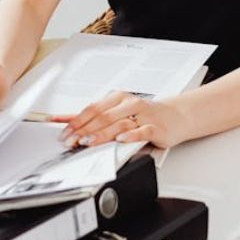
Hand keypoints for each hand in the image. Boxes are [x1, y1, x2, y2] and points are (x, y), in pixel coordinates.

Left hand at [52, 91, 192, 148]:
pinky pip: (141, 131)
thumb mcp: (118, 112)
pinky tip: (120, 139)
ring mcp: (143, 115)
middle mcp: (129, 104)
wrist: (175, 116)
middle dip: (84, 130)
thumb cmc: (144, 115)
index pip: (92, 108)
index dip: (76, 121)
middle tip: (71, 141)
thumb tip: (67, 122)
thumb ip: (95, 118)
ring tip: (88, 141)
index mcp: (117, 98)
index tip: (64, 132)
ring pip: (119, 124)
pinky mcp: (155, 127)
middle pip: (102, 116)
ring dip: (101, 134)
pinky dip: (130, 135)